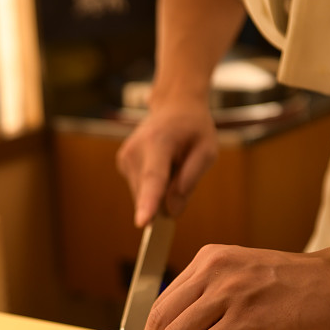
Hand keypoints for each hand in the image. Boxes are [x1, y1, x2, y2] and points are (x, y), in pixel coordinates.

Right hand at [116, 100, 216, 226]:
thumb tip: (171, 211)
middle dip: (168, 196)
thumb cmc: (194, 128)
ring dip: (162, 191)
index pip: (154, 178)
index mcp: (158, 142)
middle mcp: (135, 150)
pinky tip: (162, 165)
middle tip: (184, 168)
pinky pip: (141, 190)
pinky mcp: (122, 164)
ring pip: (145, 196)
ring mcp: (125, 158)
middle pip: (151, 194)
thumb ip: (190, 180)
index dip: (149, 202)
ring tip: (172, 163)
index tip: (142, 223)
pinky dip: (154, 186)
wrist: (174, 106)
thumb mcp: (207, 150)